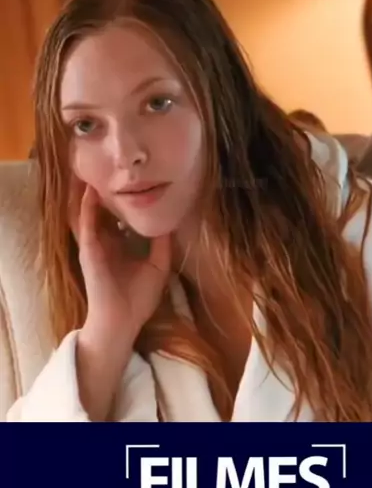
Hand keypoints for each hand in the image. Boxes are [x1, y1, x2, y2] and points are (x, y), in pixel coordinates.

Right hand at [70, 180, 170, 341]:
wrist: (122, 322)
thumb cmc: (137, 299)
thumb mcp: (157, 266)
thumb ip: (162, 244)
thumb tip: (170, 221)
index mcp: (118, 245)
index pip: (119, 217)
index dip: (124, 199)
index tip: (134, 180)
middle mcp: (105, 242)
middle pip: (103, 210)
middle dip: (105, 189)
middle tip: (109, 165)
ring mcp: (94, 245)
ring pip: (89, 212)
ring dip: (89, 192)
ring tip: (92, 167)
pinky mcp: (88, 250)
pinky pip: (86, 223)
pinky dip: (87, 206)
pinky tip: (91, 189)